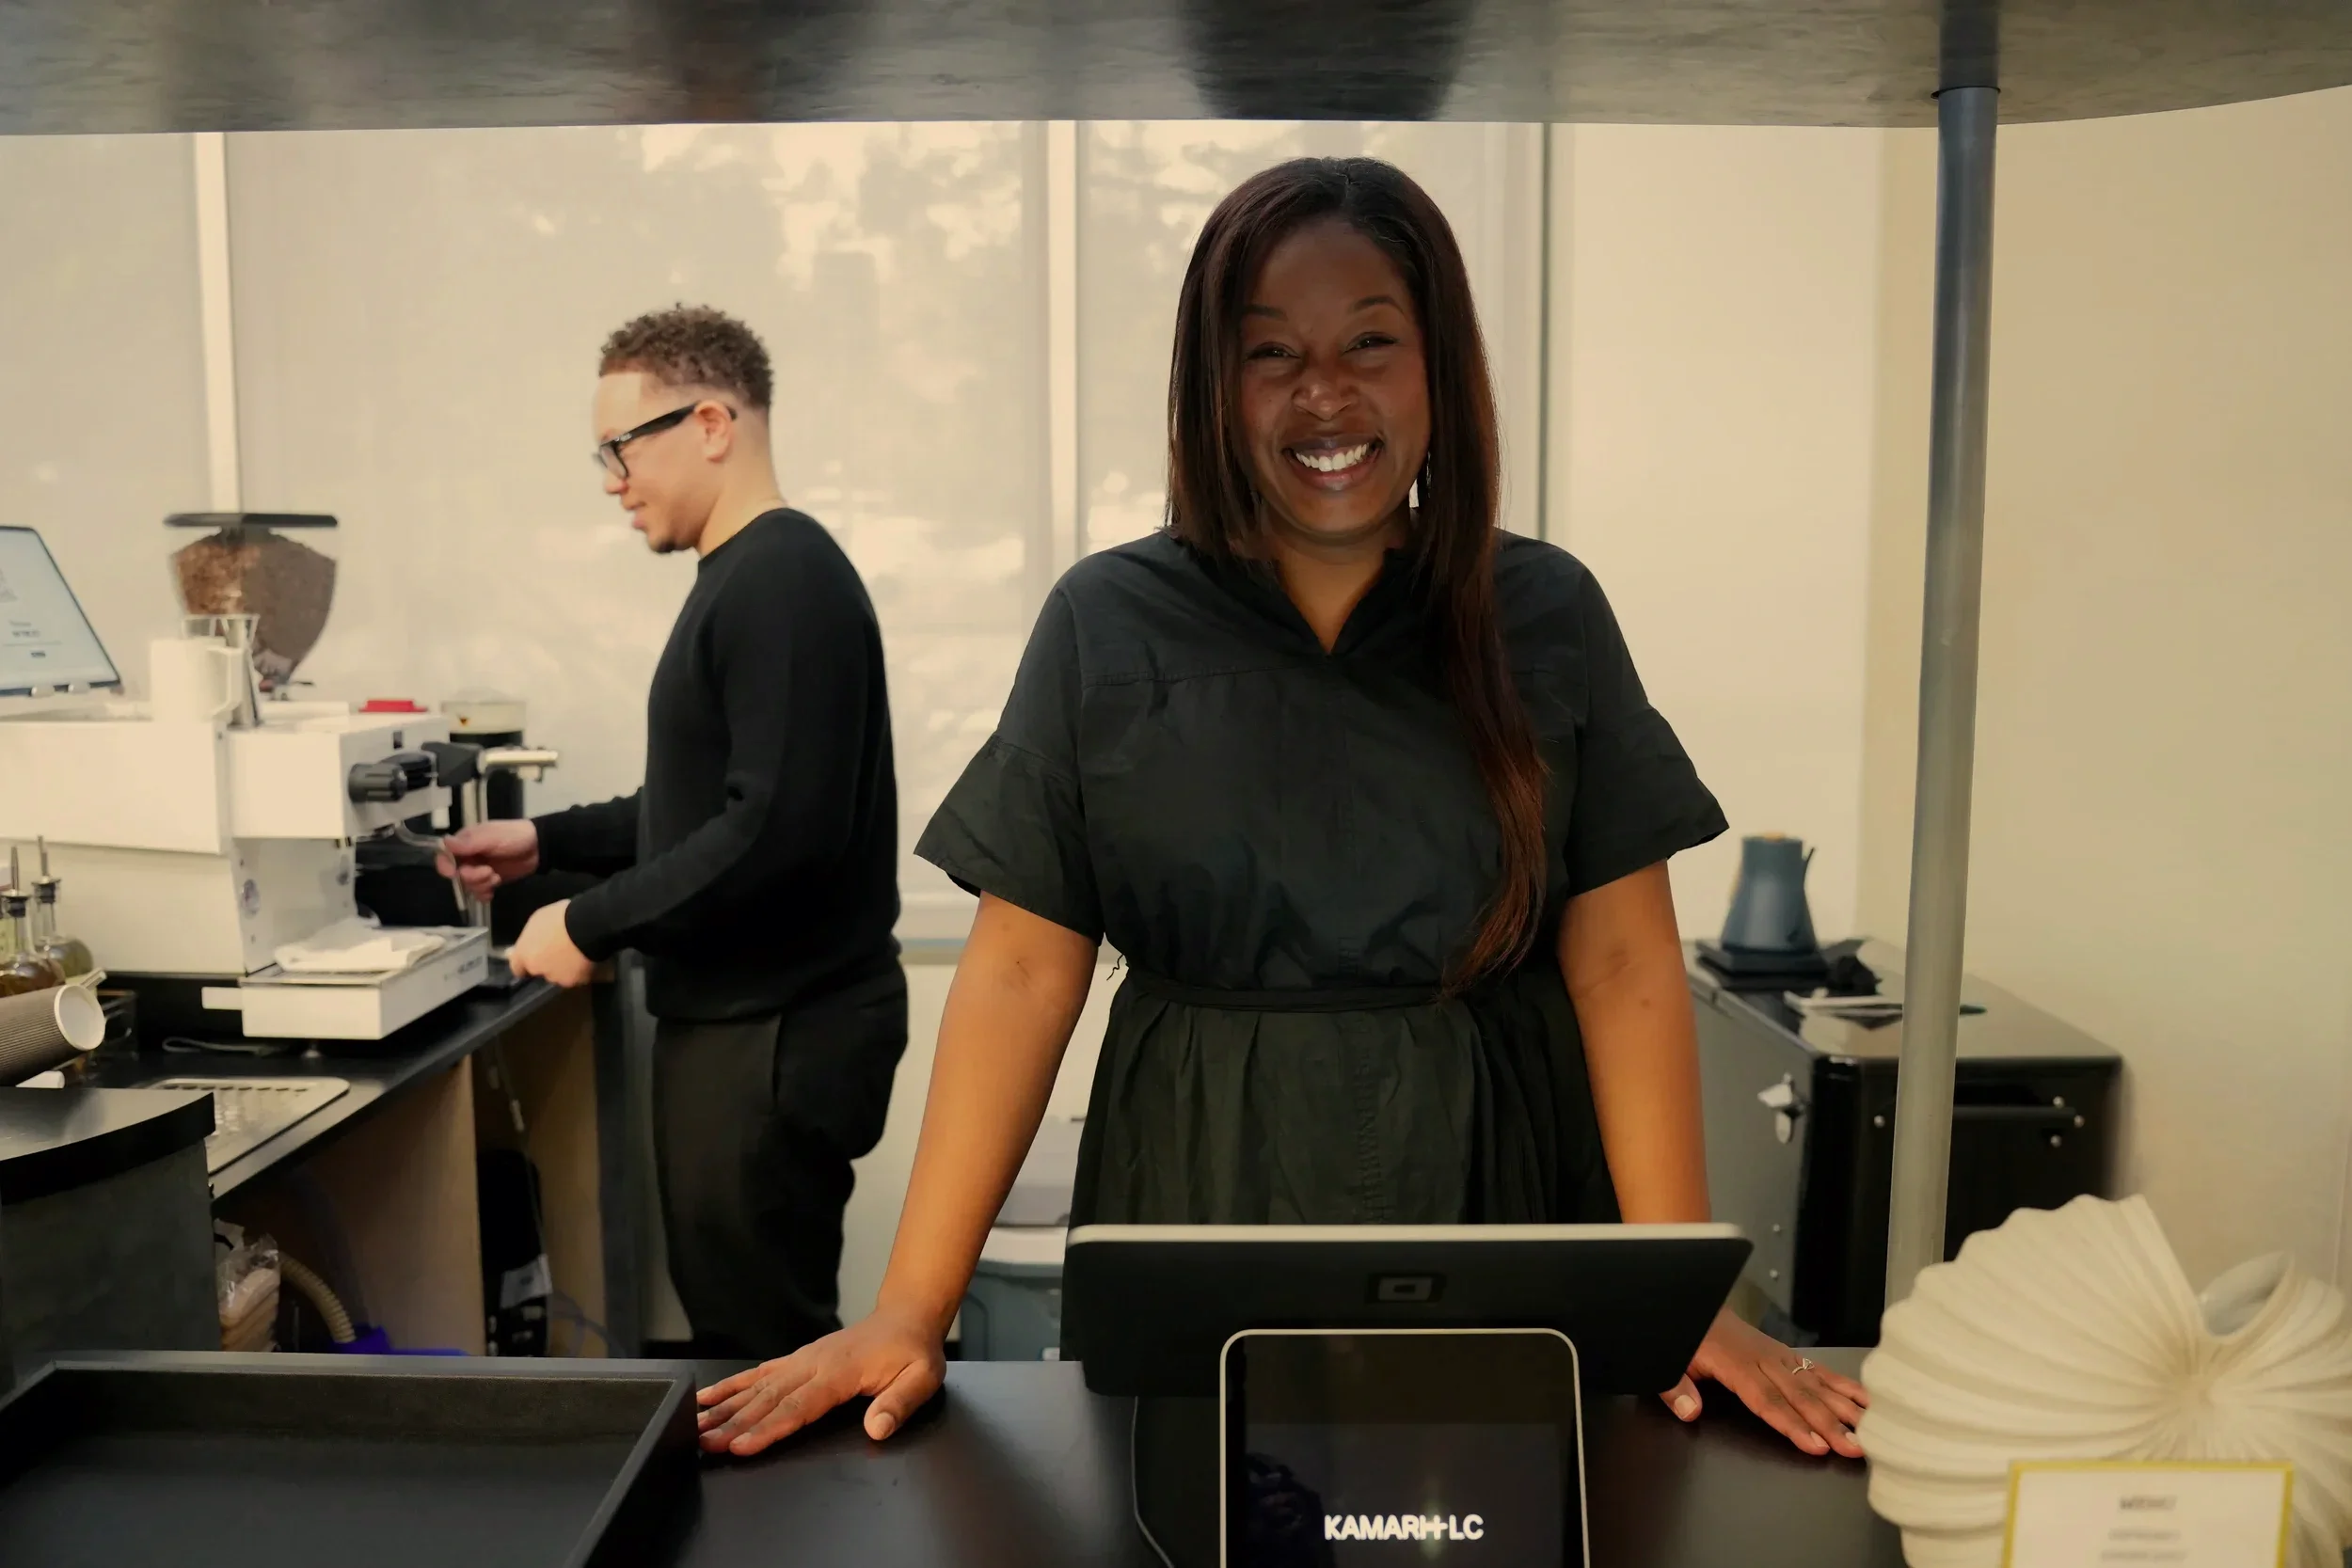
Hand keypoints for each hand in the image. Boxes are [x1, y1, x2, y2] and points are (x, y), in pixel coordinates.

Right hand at [434, 818, 539, 899]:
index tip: (454, 873)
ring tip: (496, 877)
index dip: (445, 866)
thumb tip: (445, 843)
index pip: (444, 855)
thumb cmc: (514, 837)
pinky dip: (484, 895)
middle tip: (489, 872)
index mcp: (465, 842)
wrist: (538, 848)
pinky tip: (493, 892)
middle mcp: (468, 857)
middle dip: (471, 877)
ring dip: (480, 885)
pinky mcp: (489, 881)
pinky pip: (478, 893)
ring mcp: (478, 870)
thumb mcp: (492, 837)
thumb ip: (470, 842)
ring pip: (467, 886)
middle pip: (456, 874)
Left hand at [507, 900, 594, 986]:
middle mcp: (539, 969)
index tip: (533, 956)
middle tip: (560, 949)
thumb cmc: (560, 917)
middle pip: (541, 970)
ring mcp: (558, 977)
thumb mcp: (538, 919)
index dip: (525, 963)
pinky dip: (581, 970)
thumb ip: (528, 937)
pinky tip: (589, 958)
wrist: (588, 925)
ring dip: (564, 967)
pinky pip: (578, 976)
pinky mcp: (577, 981)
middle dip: (547, 963)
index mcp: (525, 954)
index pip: (518, 968)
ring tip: (577, 952)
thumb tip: (514, 949)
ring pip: (560, 975)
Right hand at [696, 1306, 945, 1456]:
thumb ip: (899, 1404)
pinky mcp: (797, 1359)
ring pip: (757, 1386)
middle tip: (705, 1443)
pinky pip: (759, 1374)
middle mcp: (814, 1364)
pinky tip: (708, 1398)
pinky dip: (731, 1386)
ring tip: (695, 1426)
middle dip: (734, 1423)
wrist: (906, 1317)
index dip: (769, 1428)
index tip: (742, 1445)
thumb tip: (877, 1428)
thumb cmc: (913, 1352)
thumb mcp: (922, 1378)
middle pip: (768, 1399)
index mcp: (840, 1372)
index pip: (799, 1406)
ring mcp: (802, 1360)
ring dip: (725, 1407)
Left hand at [1662, 1306, 1867, 1458]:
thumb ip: (1678, 1387)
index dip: (1793, 1424)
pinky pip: (1818, 1369)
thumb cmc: (1690, 1340)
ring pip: (1816, 1383)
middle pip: (1800, 1396)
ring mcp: (1779, 1355)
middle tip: (1855, 1447)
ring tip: (1868, 1430)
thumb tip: (1690, 1412)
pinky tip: (1865, 1400)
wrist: (1701, 1307)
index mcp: (1736, 1364)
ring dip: (1844, 1407)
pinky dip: (1844, 1385)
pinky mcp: (1787, 1354)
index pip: (1767, 1400)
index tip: (1816, 1445)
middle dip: (1830, 1423)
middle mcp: (1764, 1359)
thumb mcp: (1673, 1361)